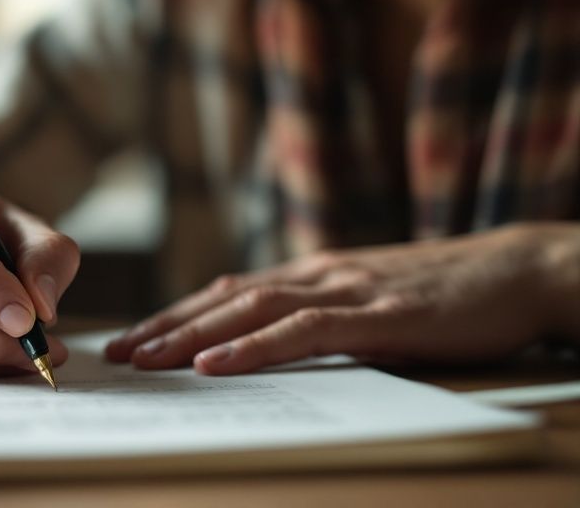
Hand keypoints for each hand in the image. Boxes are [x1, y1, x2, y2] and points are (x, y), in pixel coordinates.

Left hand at [106, 223, 579, 374]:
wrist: (519, 269)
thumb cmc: (448, 292)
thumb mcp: (373, 299)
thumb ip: (327, 314)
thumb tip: (276, 338)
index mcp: (315, 274)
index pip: (229, 292)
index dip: (177, 315)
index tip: (136, 338)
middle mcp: (318, 275)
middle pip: (224, 299)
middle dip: (166, 326)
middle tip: (117, 354)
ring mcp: (346, 290)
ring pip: (250, 310)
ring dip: (191, 335)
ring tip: (145, 359)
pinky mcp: (378, 314)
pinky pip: (302, 331)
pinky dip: (252, 347)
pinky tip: (215, 365)